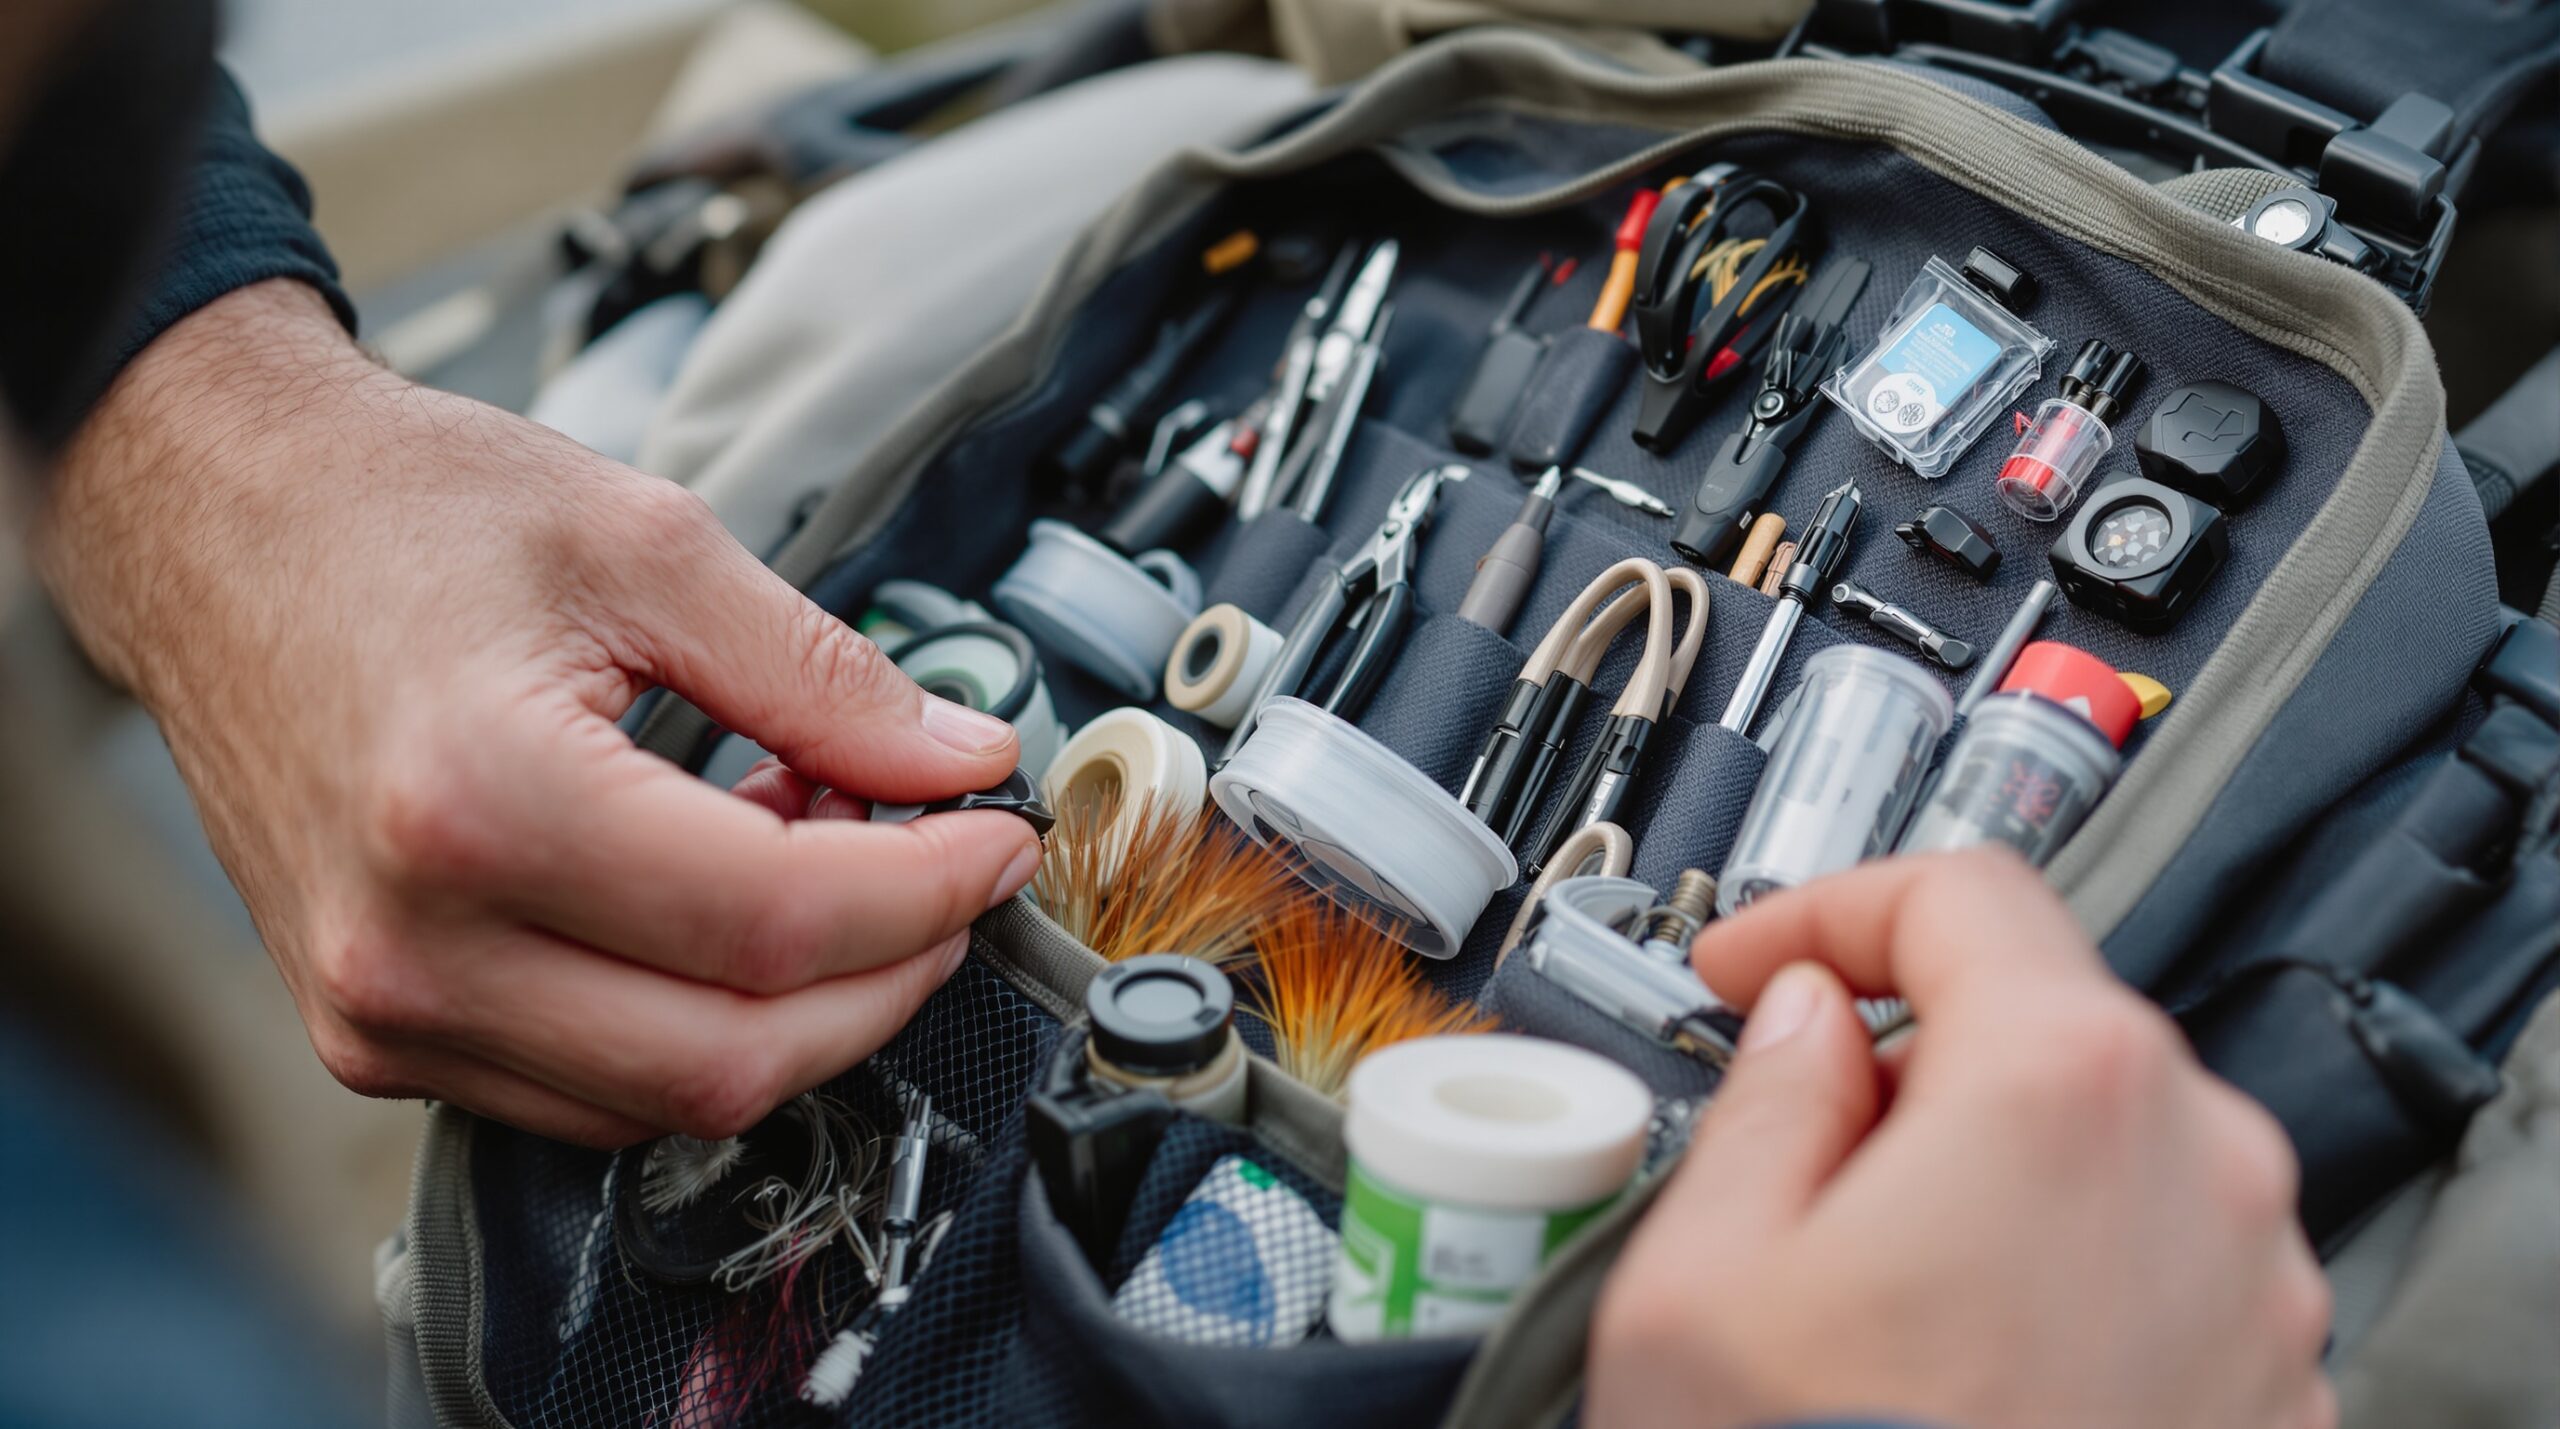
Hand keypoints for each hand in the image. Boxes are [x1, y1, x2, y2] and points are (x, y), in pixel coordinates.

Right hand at [39, 281, 1040, 1146]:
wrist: (214, 529)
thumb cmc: (398, 511)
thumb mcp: (645, 543)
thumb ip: (822, 673)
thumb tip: (961, 763)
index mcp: (477, 803)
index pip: (773, 922)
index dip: (928, 890)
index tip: (998, 834)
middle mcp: (409, 945)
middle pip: (733, 1056)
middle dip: (887, 975)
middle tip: (944, 867)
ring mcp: (380, 1012)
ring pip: (670, 1099)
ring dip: (795, 1003)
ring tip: (816, 846)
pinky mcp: (375, 1035)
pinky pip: (591, 1090)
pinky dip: (697, 1017)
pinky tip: (725, 895)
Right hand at [1588, 850, 2330, 1428]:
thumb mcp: (1701, 1273)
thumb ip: (1764, 1093)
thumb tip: (1804, 1027)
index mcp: (2056, 1090)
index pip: (1956, 896)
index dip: (1826, 913)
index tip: (1753, 970)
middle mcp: (2198, 1168)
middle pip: (2041, 1018)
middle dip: (1906, 1054)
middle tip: (1790, 1143)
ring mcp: (2255, 1288)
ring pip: (2104, 1143)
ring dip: (1988, 1167)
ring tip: (1870, 1287)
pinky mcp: (2272, 1389)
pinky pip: (2159, 1261)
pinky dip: (2064, 1268)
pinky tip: (1960, 1357)